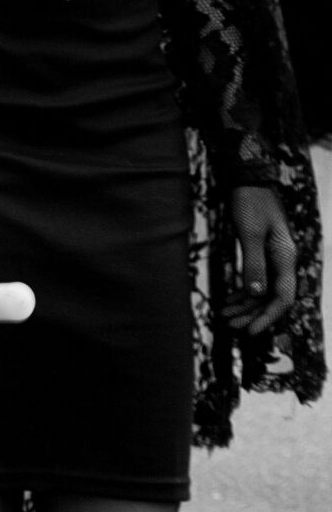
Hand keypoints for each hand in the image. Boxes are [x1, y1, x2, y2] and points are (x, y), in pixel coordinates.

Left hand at [222, 184, 297, 336]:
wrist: (247, 179)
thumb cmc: (249, 202)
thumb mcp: (249, 233)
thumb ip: (253, 262)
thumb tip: (255, 293)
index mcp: (285, 257)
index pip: (282, 297)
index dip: (267, 317)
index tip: (250, 332)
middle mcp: (283, 260)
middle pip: (272, 297)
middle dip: (253, 314)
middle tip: (231, 326)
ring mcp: (273, 256)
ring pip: (263, 290)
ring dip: (246, 305)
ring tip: (225, 316)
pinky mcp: (261, 251)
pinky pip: (256, 278)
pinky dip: (243, 290)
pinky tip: (229, 299)